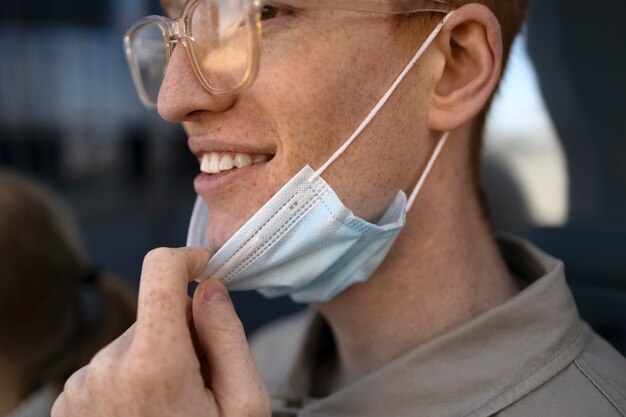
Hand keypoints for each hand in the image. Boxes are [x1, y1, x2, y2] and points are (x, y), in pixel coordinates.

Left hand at [52, 247, 270, 416]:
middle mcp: (107, 367)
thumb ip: (228, 335)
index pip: (160, 270)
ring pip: (133, 342)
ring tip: (173, 408)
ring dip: (157, 359)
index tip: (206, 268)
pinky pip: (109, 367)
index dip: (188, 258)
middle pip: (155, 313)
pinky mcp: (68, 402)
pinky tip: (147, 416)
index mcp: (155, 362)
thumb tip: (208, 286)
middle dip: (183, 332)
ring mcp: (80, 386)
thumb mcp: (245, 404)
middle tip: (202, 382)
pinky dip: (131, 378)